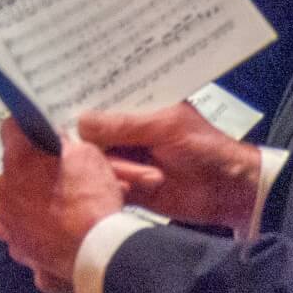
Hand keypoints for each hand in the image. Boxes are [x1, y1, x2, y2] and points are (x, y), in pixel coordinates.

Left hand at [0, 119, 126, 287]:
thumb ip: (64, 144)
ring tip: (52, 208)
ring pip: (11, 201)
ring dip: (25, 201)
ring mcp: (7, 219)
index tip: (37, 135)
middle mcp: (4, 187)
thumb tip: (56, 140)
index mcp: (18, 158)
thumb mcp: (88, 155)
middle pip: (11, 169)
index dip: (25, 130)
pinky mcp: (17, 247)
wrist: (97, 250)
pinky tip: (47, 233)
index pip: (9, 129)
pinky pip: (16, 232)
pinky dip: (28, 231)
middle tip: (55, 177)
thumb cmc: (92, 199)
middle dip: (29, 170)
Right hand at [78, 103, 264, 230]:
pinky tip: (133, 189)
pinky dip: (116, 188)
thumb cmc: (204, 147)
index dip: (79, 105)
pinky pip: (106, 185)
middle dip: (99, 146)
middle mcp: (123, 131)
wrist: (229, 191)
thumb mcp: (164, 127)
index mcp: (133, 106)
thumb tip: (79, 122)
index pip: (96, 101)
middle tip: (124, 155)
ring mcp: (124, 159)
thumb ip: (122, 124)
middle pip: (89, 135)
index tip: (63, 113)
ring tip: (154, 177)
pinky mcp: (127, 185)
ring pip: (96, 162)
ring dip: (119, 170)